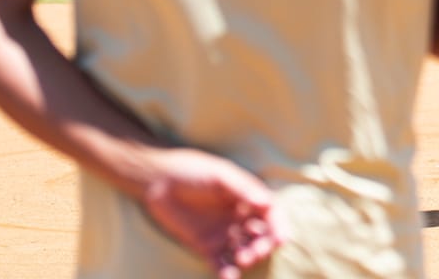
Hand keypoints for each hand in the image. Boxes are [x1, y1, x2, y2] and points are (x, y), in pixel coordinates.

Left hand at [141, 149, 284, 278]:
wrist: (157, 181)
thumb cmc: (192, 171)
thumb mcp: (220, 175)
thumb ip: (243, 189)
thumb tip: (267, 203)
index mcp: (248, 197)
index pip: (271, 214)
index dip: (279, 226)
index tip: (281, 240)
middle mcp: (240, 217)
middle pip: (261, 236)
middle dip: (263, 246)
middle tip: (254, 252)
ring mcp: (224, 233)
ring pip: (244, 251)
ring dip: (248, 259)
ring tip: (241, 260)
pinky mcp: (206, 247)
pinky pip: (221, 263)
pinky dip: (227, 273)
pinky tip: (228, 278)